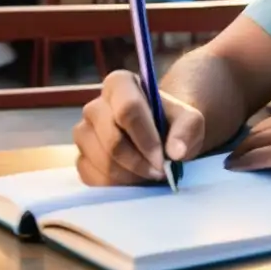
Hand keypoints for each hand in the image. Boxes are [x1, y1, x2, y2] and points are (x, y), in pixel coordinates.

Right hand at [73, 70, 205, 185]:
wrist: (159, 139)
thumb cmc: (172, 124)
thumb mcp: (190, 121)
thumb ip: (187, 130)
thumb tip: (175, 151)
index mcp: (120, 84)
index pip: (128, 109)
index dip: (146, 138)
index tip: (163, 158)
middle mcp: (95, 106)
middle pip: (112, 139)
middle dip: (139, 162)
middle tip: (159, 172)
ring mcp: (83, 132)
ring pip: (102, 161)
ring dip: (130, 176)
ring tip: (149, 175)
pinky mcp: (80, 157)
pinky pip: (92, 177)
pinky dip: (116, 185)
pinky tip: (134, 180)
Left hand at [225, 102, 270, 194]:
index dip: (260, 133)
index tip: (251, 143)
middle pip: (260, 129)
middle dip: (246, 142)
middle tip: (235, 154)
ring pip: (255, 142)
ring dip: (240, 153)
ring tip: (231, 162)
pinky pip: (257, 157)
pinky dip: (243, 163)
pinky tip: (235, 168)